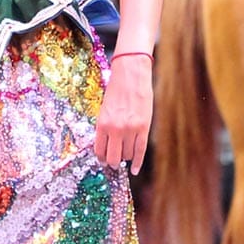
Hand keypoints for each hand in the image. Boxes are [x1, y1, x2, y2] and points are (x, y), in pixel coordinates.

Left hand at [94, 54, 152, 174]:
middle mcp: (115, 129)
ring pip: (127, 155)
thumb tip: (106, 145)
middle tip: (114, 162)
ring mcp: (130, 129)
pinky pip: (140, 151)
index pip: (99, 150)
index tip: (103, 160)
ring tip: (125, 154)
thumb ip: (105, 126)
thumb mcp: (105, 108)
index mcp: (102, 123)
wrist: (132, 74)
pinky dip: (137, 163)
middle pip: (113, 157)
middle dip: (113, 162)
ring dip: (125, 157)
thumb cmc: (117, 89)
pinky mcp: (143, 128)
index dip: (101, 158)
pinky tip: (134, 169)